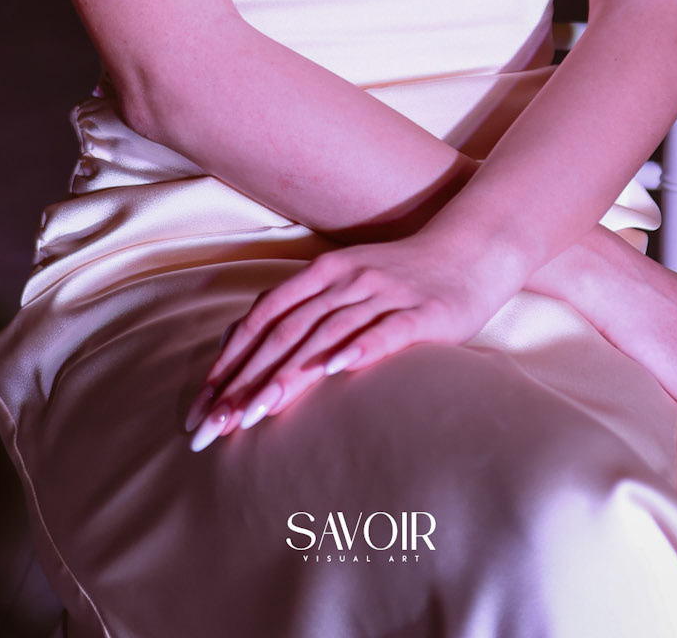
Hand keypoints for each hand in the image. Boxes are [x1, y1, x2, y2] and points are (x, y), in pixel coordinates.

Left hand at [183, 231, 520, 451]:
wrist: (472, 249)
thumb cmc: (402, 277)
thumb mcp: (347, 284)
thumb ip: (304, 310)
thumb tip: (247, 348)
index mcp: (323, 273)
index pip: (264, 318)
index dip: (231, 359)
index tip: (204, 404)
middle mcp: (347, 280)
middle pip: (286, 332)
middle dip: (246, 380)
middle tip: (216, 425)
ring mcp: (384, 294)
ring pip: (325, 335)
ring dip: (287, 374)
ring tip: (256, 410)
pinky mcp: (422, 313)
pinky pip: (385, 331)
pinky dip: (357, 349)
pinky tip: (335, 371)